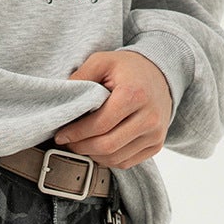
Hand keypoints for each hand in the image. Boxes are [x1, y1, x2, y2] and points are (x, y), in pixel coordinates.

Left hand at [54, 50, 173, 167]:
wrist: (162, 74)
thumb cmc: (128, 69)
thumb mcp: (103, 60)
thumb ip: (82, 75)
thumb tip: (63, 99)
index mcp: (134, 95)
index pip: (99, 125)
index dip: (76, 133)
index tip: (61, 135)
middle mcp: (149, 117)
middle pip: (107, 146)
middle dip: (82, 148)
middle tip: (69, 143)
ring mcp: (155, 134)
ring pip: (115, 158)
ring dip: (93, 156)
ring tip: (82, 145)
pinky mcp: (156, 145)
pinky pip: (126, 162)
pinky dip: (108, 160)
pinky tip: (98, 149)